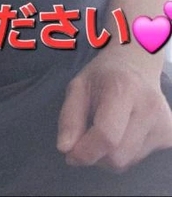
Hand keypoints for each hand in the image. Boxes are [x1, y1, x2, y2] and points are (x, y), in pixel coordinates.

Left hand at [57, 52, 171, 172]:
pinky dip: (125, 154)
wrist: (137, 64)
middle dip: (96, 155)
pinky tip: (124, 131)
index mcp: (123, 89)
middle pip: (117, 156)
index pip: (106, 136)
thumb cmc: (104, 75)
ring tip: (107, 130)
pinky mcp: (170, 135)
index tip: (70, 154)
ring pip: (128, 162)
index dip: (85, 152)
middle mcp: (149, 106)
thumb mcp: (78, 86)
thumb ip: (69, 117)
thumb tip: (65, 148)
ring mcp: (164, 122)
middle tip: (87, 138)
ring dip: (109, 155)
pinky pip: (139, 160)